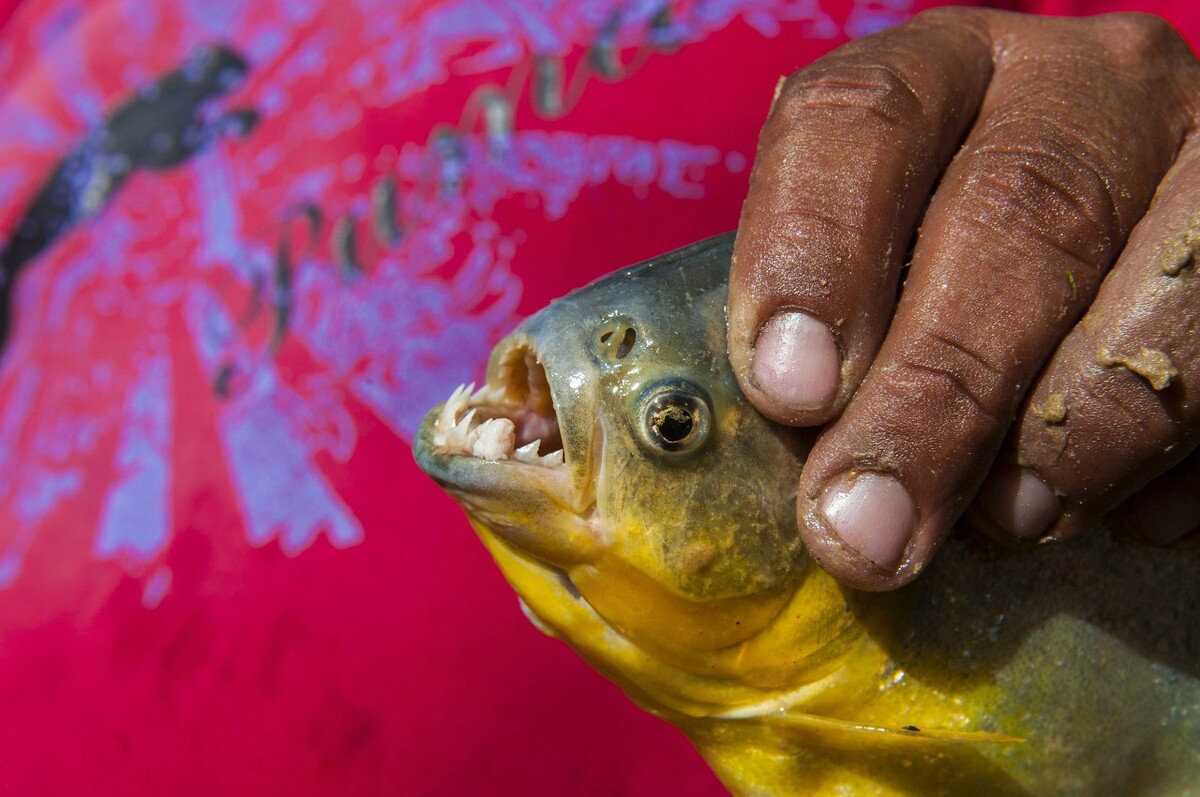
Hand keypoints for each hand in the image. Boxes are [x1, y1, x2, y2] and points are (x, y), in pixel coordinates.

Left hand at [727, 8, 1199, 590]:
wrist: (1116, 272)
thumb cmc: (932, 301)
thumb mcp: (854, 290)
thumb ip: (791, 352)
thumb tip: (674, 487)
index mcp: (934, 79)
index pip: (859, 120)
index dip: (815, 250)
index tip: (789, 392)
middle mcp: (1077, 87)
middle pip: (1011, 214)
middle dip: (936, 392)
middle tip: (865, 534)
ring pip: (1166, 277)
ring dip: (1069, 426)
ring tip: (1007, 525)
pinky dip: (1186, 456)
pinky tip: (1126, 519)